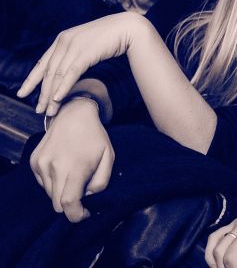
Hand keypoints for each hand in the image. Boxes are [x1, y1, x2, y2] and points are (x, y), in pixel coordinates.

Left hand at [17, 12, 148, 115]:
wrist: (128, 28)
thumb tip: (68, 70)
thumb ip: (75, 53)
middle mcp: (64, 41)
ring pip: (58, 74)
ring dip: (52, 95)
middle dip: (42, 92)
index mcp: (62, 38)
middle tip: (38, 110)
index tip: (22, 93)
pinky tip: (59, 98)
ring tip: (49, 111)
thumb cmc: (110, 37)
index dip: (31, 79)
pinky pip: (71, 73)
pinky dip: (63, 87)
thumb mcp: (87, 44)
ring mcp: (74, 46)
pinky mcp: (85, 52)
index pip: (43, 62)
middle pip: (48, 71)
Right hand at [29, 98, 113, 222]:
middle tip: (82, 193)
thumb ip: (101, 182)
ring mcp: (41, 164)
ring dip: (61, 191)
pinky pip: (42, 183)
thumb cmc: (95, 137)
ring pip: (49, 194)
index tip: (85, 213)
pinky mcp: (34, 162)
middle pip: (57, 204)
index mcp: (75, 167)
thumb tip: (88, 198)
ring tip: (74, 174)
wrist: (74, 114)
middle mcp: (54, 167)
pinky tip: (63, 167)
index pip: (68, 204)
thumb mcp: (109, 157)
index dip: (76, 215)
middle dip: (70, 205)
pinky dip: (53, 182)